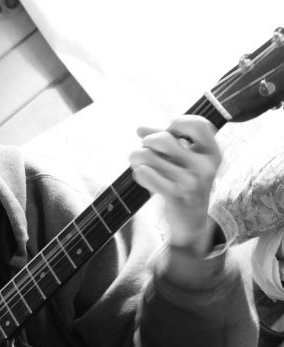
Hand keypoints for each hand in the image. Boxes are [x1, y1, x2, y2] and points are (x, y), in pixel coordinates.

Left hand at [129, 115, 221, 255]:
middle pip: (164, 138)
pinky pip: (144, 173)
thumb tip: (140, 128)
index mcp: (212, 153)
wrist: (191, 221)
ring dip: (137, 157)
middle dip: (148, 142)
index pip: (197, 123)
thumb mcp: (183, 160)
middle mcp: (205, 166)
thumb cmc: (185, 184)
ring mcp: (191, 181)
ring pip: (147, 155)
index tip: (170, 132)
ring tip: (140, 163)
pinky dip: (138, 173)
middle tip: (146, 150)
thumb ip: (166, 141)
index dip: (177, 123)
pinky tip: (143, 175)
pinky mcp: (175, 195)